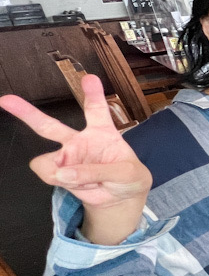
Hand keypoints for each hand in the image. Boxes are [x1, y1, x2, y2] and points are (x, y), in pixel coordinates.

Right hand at [0, 75, 150, 239]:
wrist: (122, 198)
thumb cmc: (128, 178)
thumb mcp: (126, 173)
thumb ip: (98, 171)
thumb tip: (63, 172)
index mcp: (102, 132)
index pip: (96, 109)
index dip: (93, 93)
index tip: (89, 78)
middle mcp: (79, 141)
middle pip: (49, 125)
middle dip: (26, 113)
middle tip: (6, 100)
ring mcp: (66, 157)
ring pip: (44, 161)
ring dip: (64, 175)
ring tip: (88, 181)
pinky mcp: (59, 173)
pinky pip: (50, 176)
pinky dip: (65, 183)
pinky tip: (80, 184)